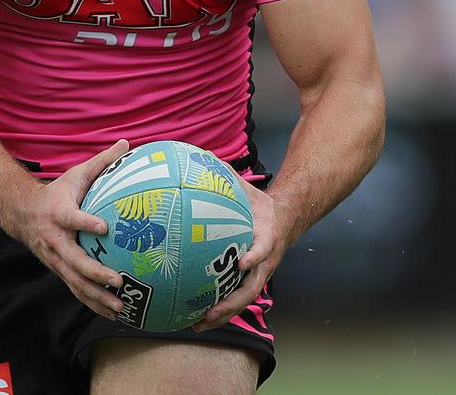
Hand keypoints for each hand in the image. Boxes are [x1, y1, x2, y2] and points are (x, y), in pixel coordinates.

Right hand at [17, 139, 129, 320]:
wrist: (22, 213)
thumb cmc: (58, 193)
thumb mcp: (76, 174)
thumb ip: (102, 162)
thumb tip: (127, 143)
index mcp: (60, 213)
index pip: (73, 218)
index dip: (86, 222)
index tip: (104, 227)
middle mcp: (56, 240)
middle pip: (74, 260)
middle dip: (96, 273)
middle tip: (118, 280)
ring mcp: (55, 259)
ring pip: (75, 282)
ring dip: (97, 296)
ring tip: (120, 307)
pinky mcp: (59, 271)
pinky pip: (77, 290)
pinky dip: (93, 303)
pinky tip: (113, 313)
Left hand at [192, 169, 285, 332]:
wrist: (283, 220)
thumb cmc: (260, 204)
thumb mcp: (248, 189)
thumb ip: (226, 174)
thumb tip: (203, 154)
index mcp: (266, 238)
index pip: (263, 249)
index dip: (255, 256)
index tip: (242, 262)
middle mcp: (264, 262)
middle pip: (251, 288)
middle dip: (232, 303)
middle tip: (209, 311)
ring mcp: (257, 275)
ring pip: (242, 300)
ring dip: (222, 314)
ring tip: (197, 323)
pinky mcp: (249, 281)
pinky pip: (234, 297)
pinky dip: (218, 309)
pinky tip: (194, 315)